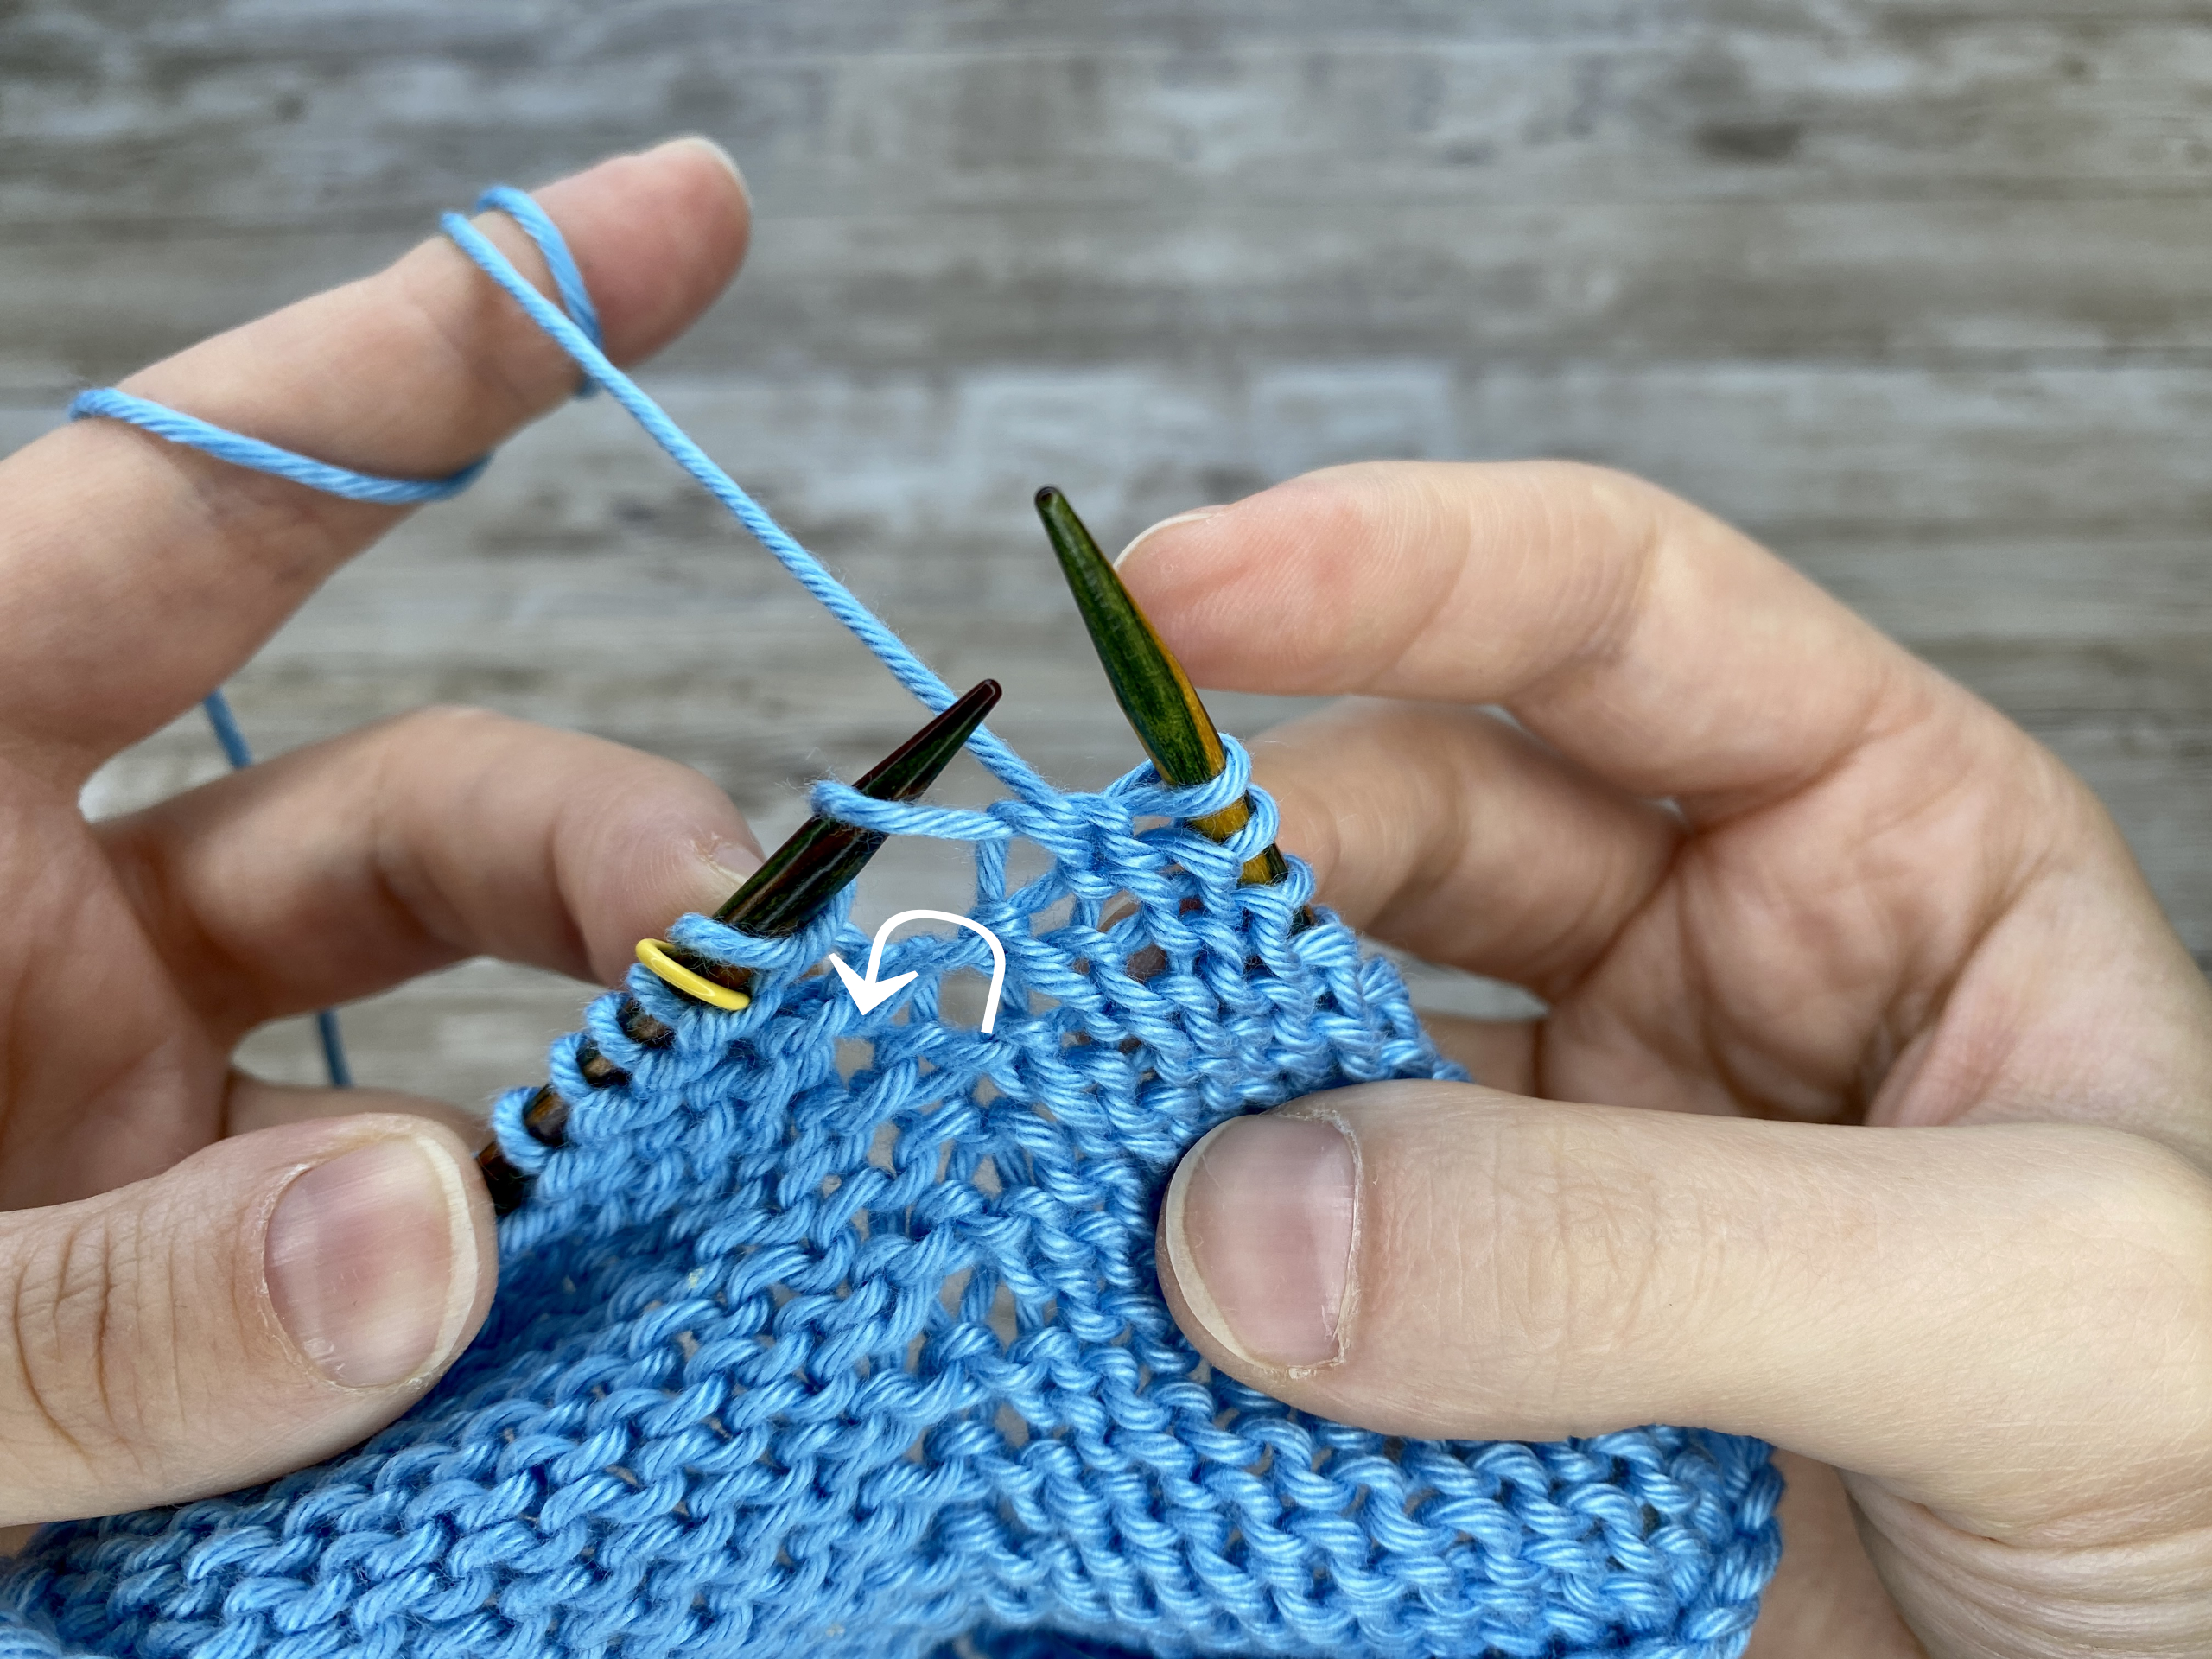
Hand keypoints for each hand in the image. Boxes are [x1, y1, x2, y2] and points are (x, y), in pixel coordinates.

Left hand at [0, 140, 761, 1525]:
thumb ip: (87, 1305)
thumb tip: (435, 1245)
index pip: (200, 510)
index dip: (438, 353)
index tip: (682, 221)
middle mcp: (42, 936)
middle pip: (410, 809)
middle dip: (616, 853)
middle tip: (758, 952)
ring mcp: (132, 1122)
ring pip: (445, 1059)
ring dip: (602, 1123)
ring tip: (734, 1203)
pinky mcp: (200, 1289)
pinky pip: (404, 1264)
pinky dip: (515, 1309)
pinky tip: (617, 1357)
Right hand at [1122, 463, 2211, 1655]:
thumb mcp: (2029, 1316)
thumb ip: (1658, 1248)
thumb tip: (1260, 1218)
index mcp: (1882, 850)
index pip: (1613, 616)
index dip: (1390, 564)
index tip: (1176, 587)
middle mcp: (1704, 974)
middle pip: (1410, 825)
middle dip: (1244, 857)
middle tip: (1095, 943)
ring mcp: (1576, 1163)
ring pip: (1315, 1048)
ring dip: (1187, 1079)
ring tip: (1078, 1131)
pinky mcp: (1486, 1352)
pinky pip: (1299, 1277)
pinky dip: (1197, 1288)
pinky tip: (1133, 1305)